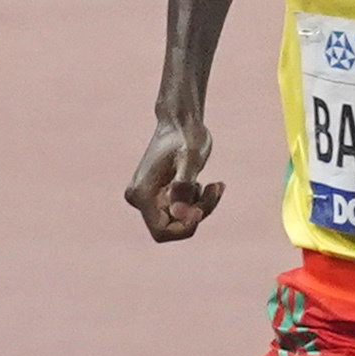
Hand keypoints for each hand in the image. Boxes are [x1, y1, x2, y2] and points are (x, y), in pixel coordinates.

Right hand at [127, 117, 223, 240]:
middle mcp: (139, 199)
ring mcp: (148, 198)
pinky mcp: (160, 195)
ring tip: (215, 184)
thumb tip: (179, 213)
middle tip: (214, 189)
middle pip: (174, 226)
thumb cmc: (187, 137)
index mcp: (141, 194)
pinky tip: (212, 184)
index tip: (202, 209)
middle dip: (198, 214)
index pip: (162, 233)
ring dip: (203, 207)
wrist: (181, 122)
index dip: (186, 227)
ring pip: (181, 219)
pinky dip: (201, 202)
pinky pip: (183, 211)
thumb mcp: (191, 159)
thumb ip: (184, 186)